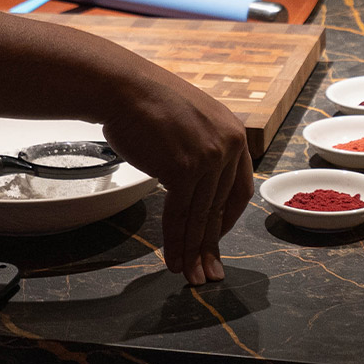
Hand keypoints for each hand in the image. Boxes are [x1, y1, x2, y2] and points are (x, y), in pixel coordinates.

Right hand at [100, 75, 252, 284]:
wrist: (123, 87)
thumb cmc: (147, 104)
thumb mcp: (191, 124)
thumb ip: (202, 151)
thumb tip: (196, 185)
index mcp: (234, 135)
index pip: (240, 189)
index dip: (228, 220)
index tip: (217, 240)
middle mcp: (228, 146)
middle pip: (220, 208)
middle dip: (211, 246)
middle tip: (209, 274)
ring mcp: (207, 157)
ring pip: (200, 216)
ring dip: (193, 251)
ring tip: (189, 276)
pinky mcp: (184, 169)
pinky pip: (179, 215)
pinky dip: (175, 242)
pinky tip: (172, 261)